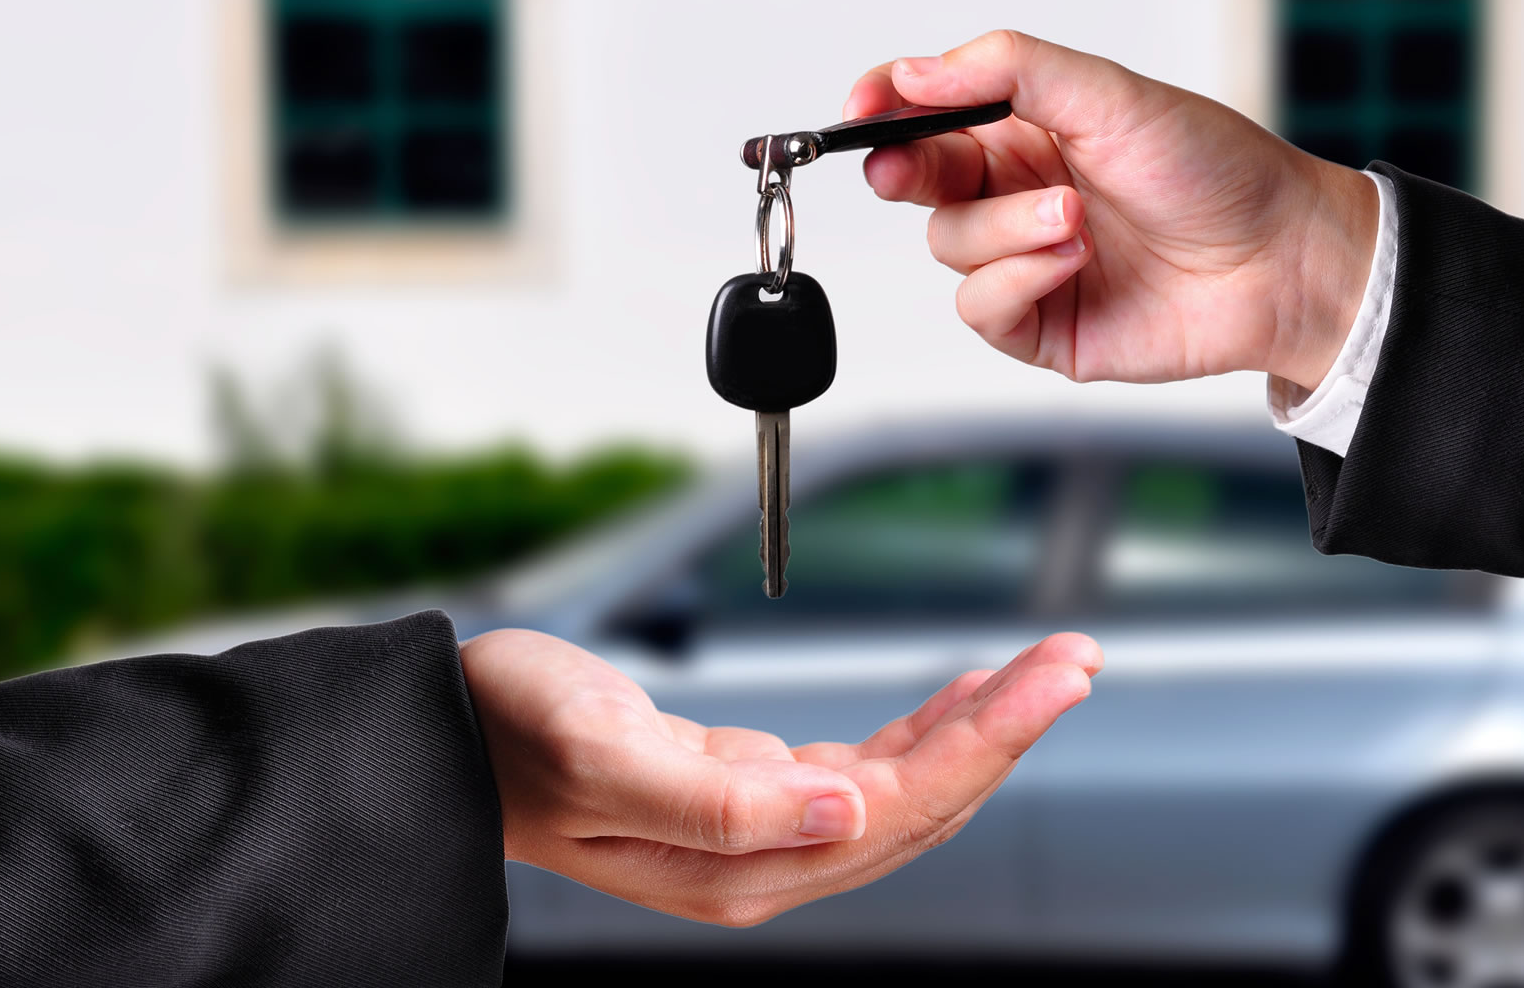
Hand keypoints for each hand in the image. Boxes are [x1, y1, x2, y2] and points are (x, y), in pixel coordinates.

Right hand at [458, 628, 1100, 926]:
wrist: (447, 736)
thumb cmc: (509, 733)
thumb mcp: (601, 755)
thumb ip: (723, 804)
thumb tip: (846, 808)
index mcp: (739, 864)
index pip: (899, 807)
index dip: (987, 744)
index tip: (1054, 680)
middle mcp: (765, 862)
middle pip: (922, 803)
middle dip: (1008, 731)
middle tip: (1076, 658)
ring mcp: (763, 835)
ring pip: (907, 786)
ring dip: (980, 728)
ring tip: (1048, 667)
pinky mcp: (753, 796)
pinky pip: (868, 770)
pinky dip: (925, 731)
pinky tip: (961, 697)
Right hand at [848, 29, 1378, 392]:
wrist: (1279, 260)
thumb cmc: (1214, 170)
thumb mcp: (1109, 94)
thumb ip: (1007, 71)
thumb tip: (914, 73)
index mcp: (1027, 129)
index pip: (928, 113)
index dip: (885, 108)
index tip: (861, 108)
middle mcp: (1018, 194)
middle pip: (919, 180)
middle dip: (909, 170)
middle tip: (907, 165)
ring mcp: (1026, 262)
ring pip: (950, 246)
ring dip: (1006, 229)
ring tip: (1077, 218)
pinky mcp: (1041, 326)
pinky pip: (981, 307)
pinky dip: (1017, 280)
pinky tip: (1072, 260)